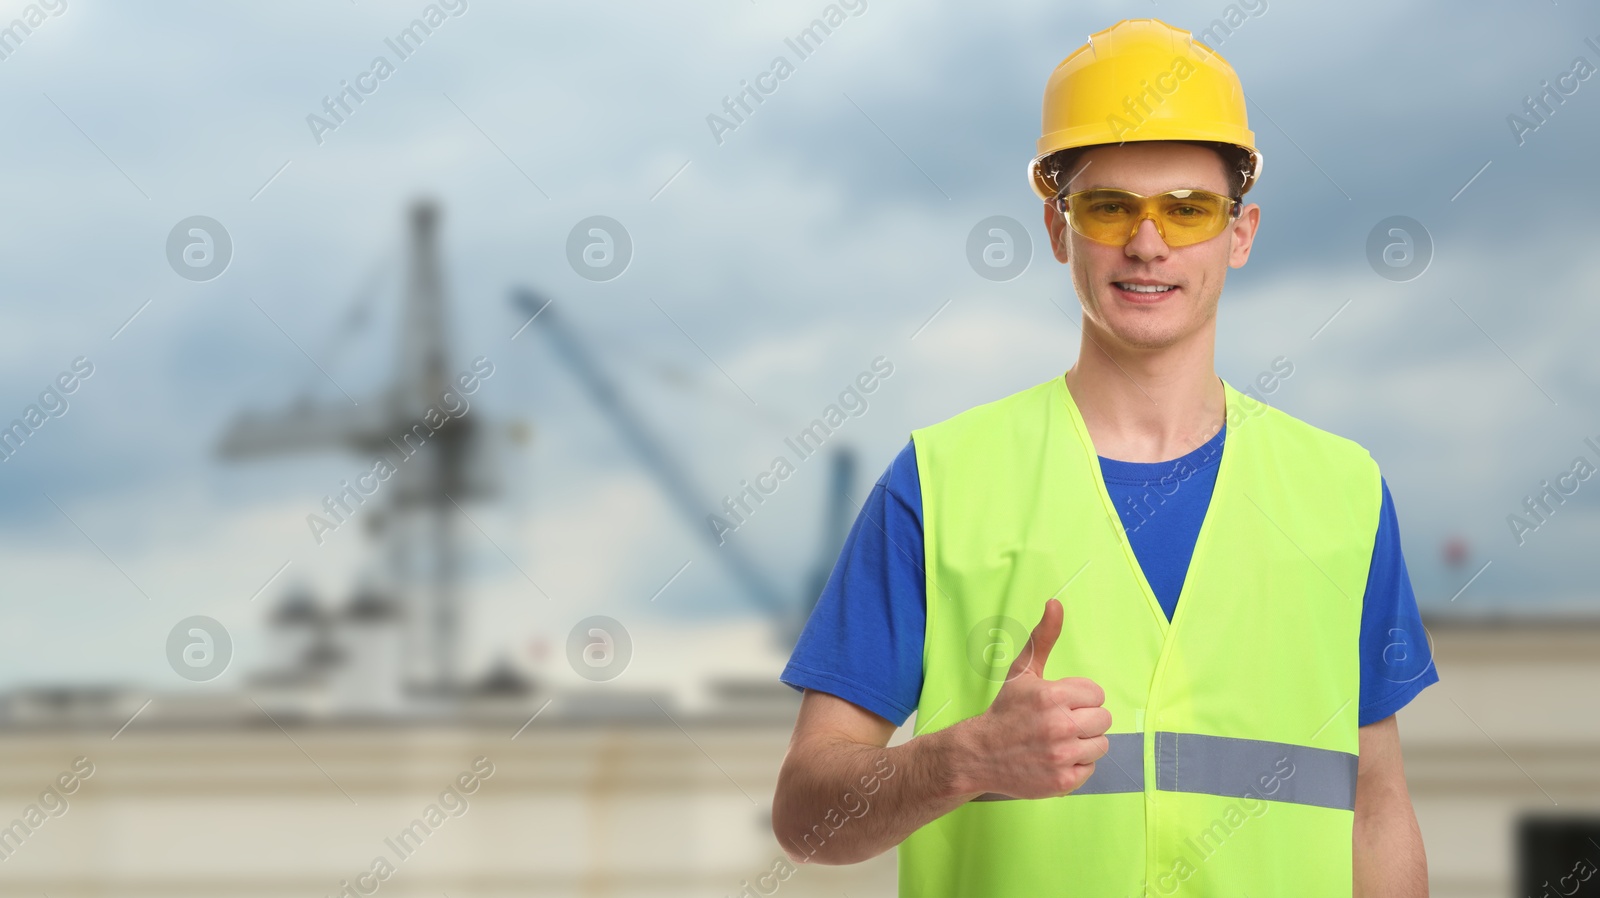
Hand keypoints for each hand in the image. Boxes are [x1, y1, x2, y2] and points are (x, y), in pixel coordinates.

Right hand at [968, 598, 1110, 799]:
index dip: (1079, 698)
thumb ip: (1043, 638)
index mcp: (1052, 695)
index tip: (1059, 704)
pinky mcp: (1064, 782)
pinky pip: (1090, 768)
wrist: (979, 755)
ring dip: (1083, 743)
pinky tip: (1055, 759)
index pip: (1096, 694)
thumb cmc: (1006, 711)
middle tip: (1059, 724)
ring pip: (1101, 744)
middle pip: (1103, 719)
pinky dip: (1076, 765)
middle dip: (1084, 719)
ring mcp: (1062, 756)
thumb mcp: (1022, 671)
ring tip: (1059, 742)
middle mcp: (1059, 726)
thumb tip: (1055, 603)